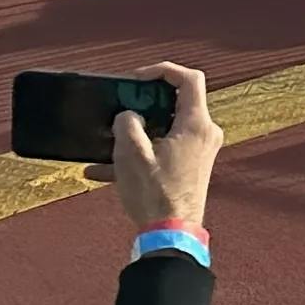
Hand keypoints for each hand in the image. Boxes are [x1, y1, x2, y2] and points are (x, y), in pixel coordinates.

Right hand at [110, 63, 219, 235]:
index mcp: (197, 124)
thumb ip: (127, 126)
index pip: (189, 80)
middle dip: (143, 105)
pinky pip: (162, 150)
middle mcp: (204, 133)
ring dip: (134, 135)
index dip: (163, 71)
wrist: (171, 234)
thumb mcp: (131, 156)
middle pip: (175, 104)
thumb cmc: (155, 195)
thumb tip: (127, 116)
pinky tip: (101, 171)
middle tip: (119, 109)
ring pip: (163, 129)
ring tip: (105, 145)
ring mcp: (199, 150)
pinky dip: (137, 155)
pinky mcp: (190, 166)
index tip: (136, 78)